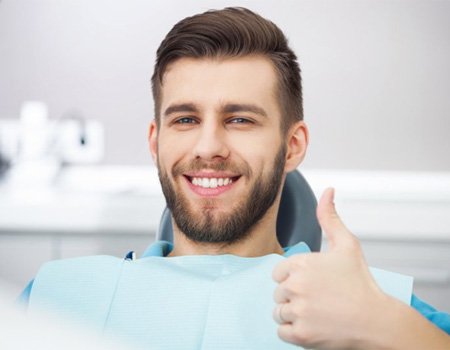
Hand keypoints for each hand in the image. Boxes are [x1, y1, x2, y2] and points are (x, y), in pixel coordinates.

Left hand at [272, 188, 386, 348]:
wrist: (377, 320)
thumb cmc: (361, 283)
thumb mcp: (347, 244)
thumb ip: (330, 217)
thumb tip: (328, 191)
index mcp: (300, 263)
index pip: (278, 273)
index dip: (295, 278)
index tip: (314, 283)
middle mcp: (295, 286)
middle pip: (279, 293)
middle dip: (294, 296)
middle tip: (319, 299)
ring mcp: (297, 311)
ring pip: (279, 312)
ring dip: (294, 314)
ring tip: (317, 312)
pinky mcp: (300, 334)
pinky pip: (282, 331)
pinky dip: (294, 331)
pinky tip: (313, 325)